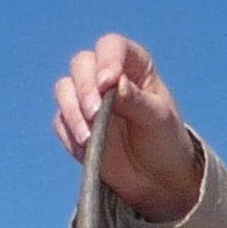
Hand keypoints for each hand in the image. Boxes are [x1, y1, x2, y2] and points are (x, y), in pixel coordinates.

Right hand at [53, 35, 203, 224]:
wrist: (157, 180)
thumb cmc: (165, 142)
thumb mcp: (159, 120)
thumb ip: (137, 100)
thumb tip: (115, 83)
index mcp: (133, 64)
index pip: (112, 47)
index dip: (106, 60)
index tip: (107, 84)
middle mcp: (106, 76)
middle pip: (81, 64)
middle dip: (84, 88)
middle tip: (94, 113)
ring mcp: (87, 99)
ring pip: (64, 89)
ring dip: (72, 110)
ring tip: (88, 137)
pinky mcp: (75, 125)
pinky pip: (60, 122)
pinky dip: (69, 133)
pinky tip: (86, 148)